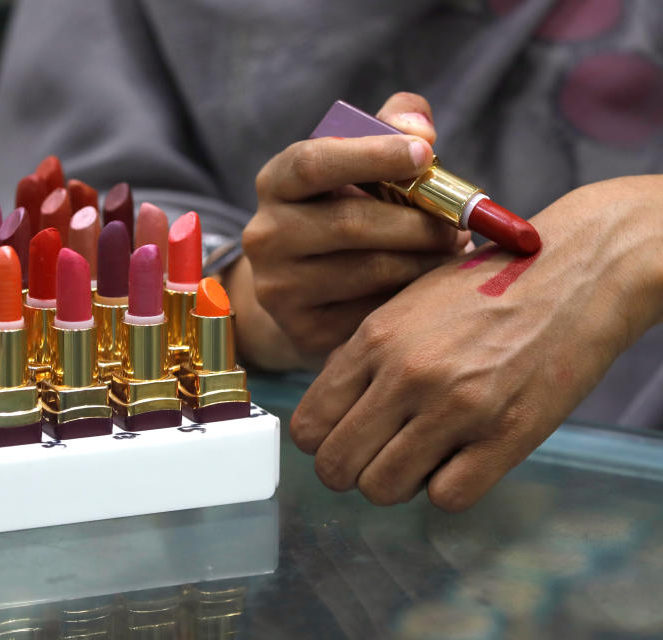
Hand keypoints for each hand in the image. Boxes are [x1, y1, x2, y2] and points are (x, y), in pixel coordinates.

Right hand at [241, 92, 469, 363]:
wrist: (302, 284)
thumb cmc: (344, 207)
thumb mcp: (358, 162)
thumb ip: (391, 127)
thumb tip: (422, 129)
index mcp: (275, 183)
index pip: (312, 163)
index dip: (371, 155)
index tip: (425, 153)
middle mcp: (266, 234)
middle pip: (350, 223)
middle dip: (417, 222)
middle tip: (459, 224)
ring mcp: (279, 287)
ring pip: (369, 270)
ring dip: (424, 261)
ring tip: (451, 252)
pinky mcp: (303, 330)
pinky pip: (373, 313)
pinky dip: (409, 298)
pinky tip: (426, 287)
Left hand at [290, 176, 662, 510]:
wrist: (574, 274)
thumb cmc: (485, 288)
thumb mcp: (405, 305)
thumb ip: (360, 357)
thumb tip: (328, 414)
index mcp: (374, 338)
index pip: (307, 426)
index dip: (321, 443)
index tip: (343, 438)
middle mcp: (407, 373)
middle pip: (336, 467)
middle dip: (351, 472)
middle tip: (379, 456)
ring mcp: (456, 406)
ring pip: (383, 489)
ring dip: (398, 483)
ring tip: (423, 454)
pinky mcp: (507, 434)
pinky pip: (446, 498)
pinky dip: (448, 487)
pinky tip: (463, 458)